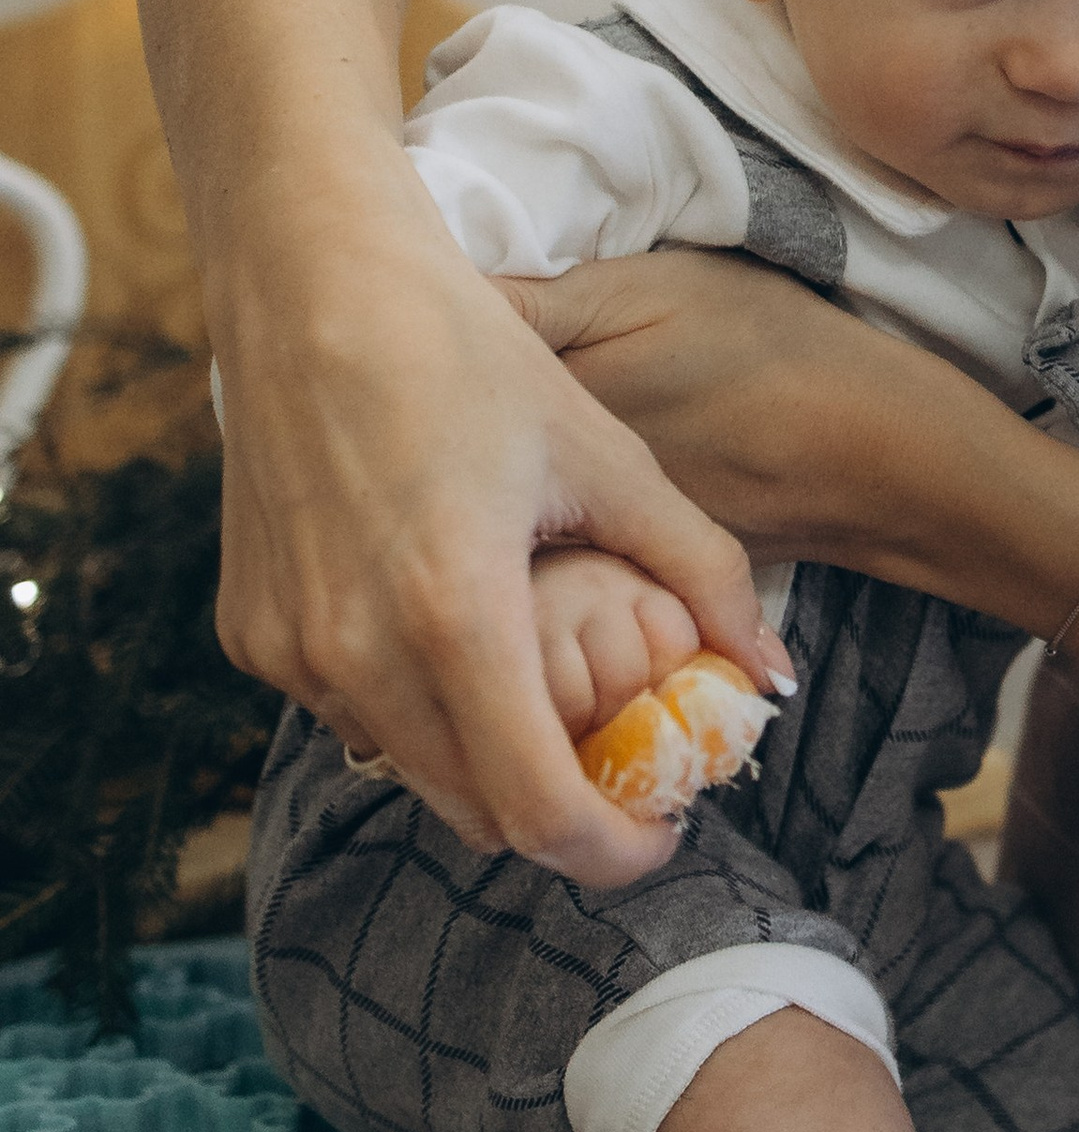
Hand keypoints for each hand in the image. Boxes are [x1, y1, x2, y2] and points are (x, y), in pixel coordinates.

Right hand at [210, 163, 791, 887]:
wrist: (314, 280)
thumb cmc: (473, 357)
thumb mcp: (609, 458)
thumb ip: (701, 574)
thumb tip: (775, 677)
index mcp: (458, 615)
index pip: (540, 812)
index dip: (613, 850)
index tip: (659, 832)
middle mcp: (358, 651)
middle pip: (477, 813)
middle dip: (558, 813)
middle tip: (615, 766)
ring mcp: (291, 649)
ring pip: (411, 771)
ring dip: (484, 762)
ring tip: (539, 689)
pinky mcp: (249, 632)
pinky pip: (350, 714)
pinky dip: (413, 708)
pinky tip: (452, 634)